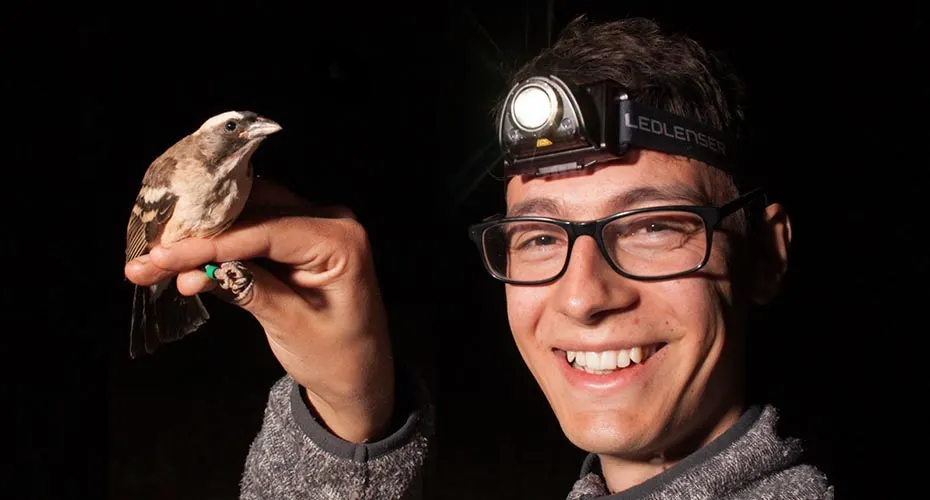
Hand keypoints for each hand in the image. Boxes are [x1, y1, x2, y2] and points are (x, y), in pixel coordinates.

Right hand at [124, 179, 394, 442]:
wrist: (361, 378)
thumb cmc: (339, 358)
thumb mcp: (293, 327)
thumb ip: (248, 290)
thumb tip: (194, 270)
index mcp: (340, 240)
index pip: (265, 228)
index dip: (210, 241)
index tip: (162, 255)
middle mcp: (329, 221)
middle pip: (252, 211)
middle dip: (197, 234)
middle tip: (148, 253)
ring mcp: (311, 226)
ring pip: (245, 217)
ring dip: (200, 238)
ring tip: (153, 260)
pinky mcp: (294, 240)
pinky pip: (249, 232)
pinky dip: (215, 248)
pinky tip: (178, 264)